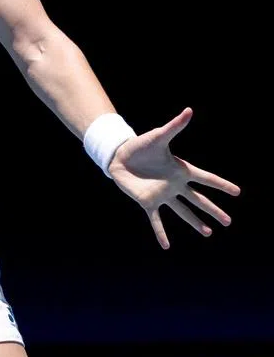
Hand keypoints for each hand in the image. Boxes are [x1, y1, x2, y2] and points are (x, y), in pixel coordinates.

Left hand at [108, 107, 240, 248]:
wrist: (119, 155)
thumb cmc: (141, 145)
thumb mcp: (159, 136)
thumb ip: (174, 126)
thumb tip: (189, 110)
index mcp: (180, 170)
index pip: (205, 178)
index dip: (221, 185)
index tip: (238, 192)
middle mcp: (174, 185)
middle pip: (198, 200)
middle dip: (213, 210)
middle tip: (228, 222)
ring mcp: (162, 195)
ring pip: (182, 212)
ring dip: (194, 222)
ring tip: (208, 233)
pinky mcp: (147, 202)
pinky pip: (156, 220)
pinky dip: (160, 233)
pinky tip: (166, 246)